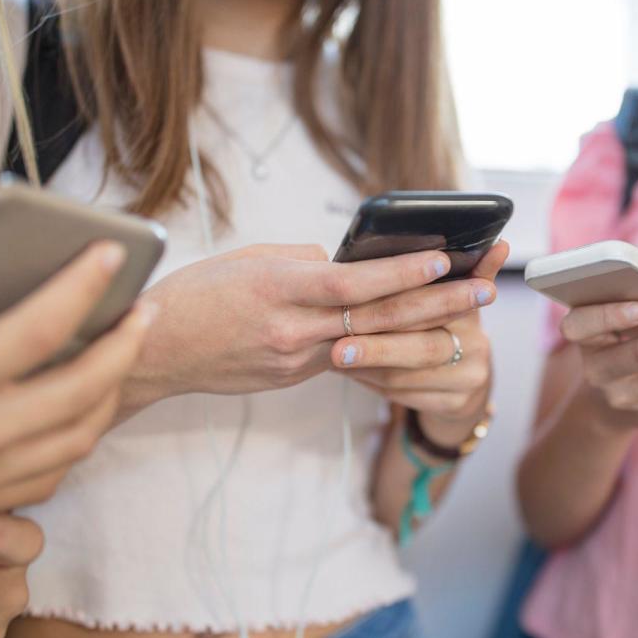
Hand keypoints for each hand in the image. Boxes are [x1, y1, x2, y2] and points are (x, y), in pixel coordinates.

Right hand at [0, 244, 152, 586]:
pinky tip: (74, 414)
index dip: (81, 287)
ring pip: (79, 438)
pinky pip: (52, 475)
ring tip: (122, 356)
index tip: (110, 254)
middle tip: (146, 310)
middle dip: (127, 345)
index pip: (36, 331)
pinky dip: (79, 439)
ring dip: (112, 393)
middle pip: (83, 389)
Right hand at [124, 244, 499, 406]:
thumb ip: (303, 261)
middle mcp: (291, 330)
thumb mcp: (248, 259)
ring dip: (422, 329)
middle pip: (376, 318)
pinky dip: (380, 345)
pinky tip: (415, 333)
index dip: (402, 272)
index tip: (444, 258)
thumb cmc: (195, 294)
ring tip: (467, 317)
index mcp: (277, 289)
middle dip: (437, 303)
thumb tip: (345, 264)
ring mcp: (293, 362)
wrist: (152, 354)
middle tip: (485, 289)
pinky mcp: (292, 379)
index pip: (353, 284)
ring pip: (369, 344)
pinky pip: (343, 357)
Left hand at [332, 242, 508, 437]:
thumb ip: (465, 268)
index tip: (369, 295)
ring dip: (365, 366)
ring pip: (406, 376)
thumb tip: (497, 243)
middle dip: (377, 347)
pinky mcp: (454, 404)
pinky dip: (369, 382)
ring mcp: (468, 378)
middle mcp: (477, 344)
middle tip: (337, 347)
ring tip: (331, 356)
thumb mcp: (453, 293)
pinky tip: (347, 371)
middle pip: (423, 345)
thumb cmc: (444, 328)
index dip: (407, 299)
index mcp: (474, 308)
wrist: (463, 384)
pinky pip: (400, 394)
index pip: (443, 302)